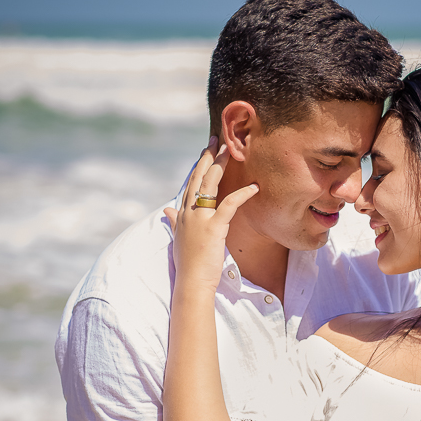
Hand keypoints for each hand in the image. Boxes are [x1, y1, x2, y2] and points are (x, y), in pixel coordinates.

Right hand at [166, 137, 257, 293]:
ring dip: (221, 165)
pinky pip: (230, 205)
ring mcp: (199, 218)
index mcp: (182, 213)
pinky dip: (242, 194)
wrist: (191, 282)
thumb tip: (166, 210)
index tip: (206, 149)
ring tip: (231, 150)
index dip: (199, 164)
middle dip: (208, 156)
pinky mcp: (213, 227)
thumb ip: (174, 221)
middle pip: (198, 177)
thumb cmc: (188, 263)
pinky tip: (254, 187)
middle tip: (217, 138)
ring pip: (210, 184)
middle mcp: (188, 212)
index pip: (190, 183)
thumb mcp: (179, 238)